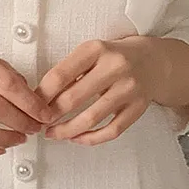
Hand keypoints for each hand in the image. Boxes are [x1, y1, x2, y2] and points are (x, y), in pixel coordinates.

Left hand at [37, 36, 154, 143]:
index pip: (60, 75)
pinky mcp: (137, 108)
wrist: (155, 61)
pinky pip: (111, 130)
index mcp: (97, 49)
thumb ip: (70, 70)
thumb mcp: (93, 53)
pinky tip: (78, 138)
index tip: (33, 105)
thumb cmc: (117, 58)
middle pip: (73, 99)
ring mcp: (129, 89)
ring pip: (91, 118)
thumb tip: (41, 96)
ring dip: (66, 131)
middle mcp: (115, 67)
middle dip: (51, 115)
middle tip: (40, 121)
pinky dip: (91, 138)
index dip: (42, 94)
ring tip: (54, 133)